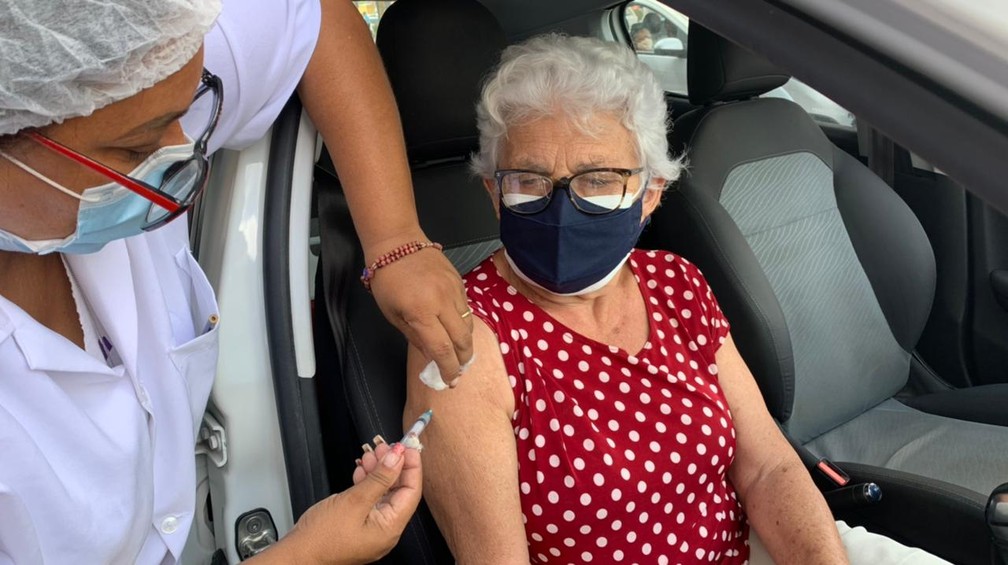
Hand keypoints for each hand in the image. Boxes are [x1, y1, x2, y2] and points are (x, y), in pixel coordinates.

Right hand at [253, 442, 421, 564]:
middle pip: (398, 491)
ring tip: (372, 454)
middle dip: (393, 465)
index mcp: (390, 528)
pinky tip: (362, 471)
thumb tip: (397, 458)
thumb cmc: (321, 538)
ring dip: (379, 471)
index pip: (411, 491)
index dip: (411, 466)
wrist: (296, 555)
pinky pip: (370, 500)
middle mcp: (385, 530)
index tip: (407, 446)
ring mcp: (372, 528)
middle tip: (386, 446)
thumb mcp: (354, 501)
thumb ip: (379, 478)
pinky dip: (368, 483)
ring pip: (383, 493)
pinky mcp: (359, 525)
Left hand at [369, 246, 473, 385]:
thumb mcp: (392, 314)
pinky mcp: (460, 282)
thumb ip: (415, 337)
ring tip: (461, 355)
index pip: (442, 348)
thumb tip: (432, 356)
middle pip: (462, 340)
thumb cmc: (387, 280)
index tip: (450, 381)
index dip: (448, 368)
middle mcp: (442, 302)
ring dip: (466, 343)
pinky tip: (458, 331)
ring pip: (469, 325)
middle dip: (463, 360)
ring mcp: (454, 290)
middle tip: (459, 371)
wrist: (398, 243)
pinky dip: (464, 324)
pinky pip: (467, 309)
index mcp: (421, 312)